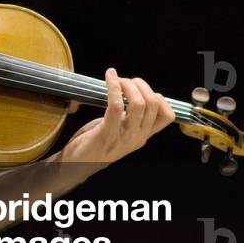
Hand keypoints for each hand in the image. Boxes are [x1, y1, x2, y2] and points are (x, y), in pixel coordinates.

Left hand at [58, 68, 173, 169]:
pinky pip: (116, 105)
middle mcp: (138, 137)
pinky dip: (114, 87)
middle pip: (153, 104)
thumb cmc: (95, 144)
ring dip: (128, 84)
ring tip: (117, 79)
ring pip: (138, 103)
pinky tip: (110, 77)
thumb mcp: (119, 132)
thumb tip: (132, 92)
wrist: (76, 165)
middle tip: (125, 81)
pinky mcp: (107, 133)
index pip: (167, 116)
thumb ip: (129, 118)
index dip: (158, 97)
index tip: (140, 90)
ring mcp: (124, 137)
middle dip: (140, 85)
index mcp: (143, 136)